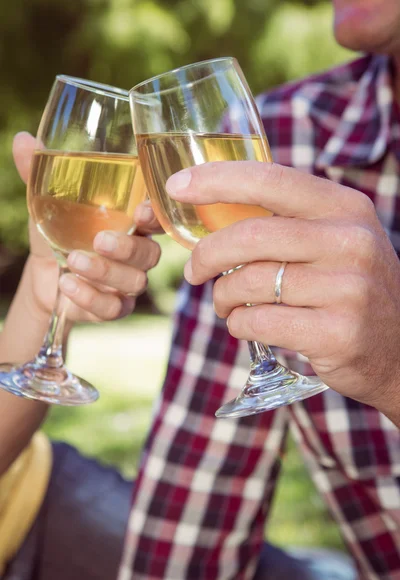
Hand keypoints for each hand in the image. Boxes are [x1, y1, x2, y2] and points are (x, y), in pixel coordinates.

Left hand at [13, 132, 160, 323]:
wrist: (45, 276)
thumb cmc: (59, 231)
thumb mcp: (47, 202)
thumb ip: (39, 174)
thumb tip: (23, 139)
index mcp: (132, 223)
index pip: (156, 220)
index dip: (156, 217)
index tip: (142, 211)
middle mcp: (138, 254)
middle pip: (150, 254)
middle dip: (128, 249)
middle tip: (100, 240)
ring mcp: (128, 282)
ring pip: (133, 281)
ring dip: (104, 272)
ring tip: (72, 261)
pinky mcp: (115, 306)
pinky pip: (113, 308)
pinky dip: (90, 297)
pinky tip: (67, 285)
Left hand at [166, 161, 399, 421]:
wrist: (398, 347)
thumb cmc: (348, 287)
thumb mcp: (334, 241)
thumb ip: (286, 221)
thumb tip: (212, 209)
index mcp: (344, 208)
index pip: (270, 180)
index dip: (217, 179)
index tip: (177, 186)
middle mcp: (350, 242)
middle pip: (250, 236)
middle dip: (207, 254)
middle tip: (194, 270)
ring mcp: (348, 289)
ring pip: (250, 284)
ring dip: (223, 296)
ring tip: (226, 304)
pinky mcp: (338, 333)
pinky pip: (260, 323)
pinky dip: (239, 325)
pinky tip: (245, 325)